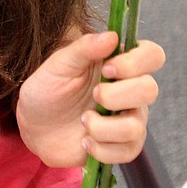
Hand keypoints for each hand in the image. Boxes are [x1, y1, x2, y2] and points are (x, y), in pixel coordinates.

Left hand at [16, 30, 164, 167]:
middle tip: (94, 95)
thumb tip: (111, 36)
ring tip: (84, 121)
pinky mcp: (122, 146)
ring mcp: (129, 118)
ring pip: (136, 126)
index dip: (136, 62)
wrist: (34, 126)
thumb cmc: (48, 88)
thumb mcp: (59, 64)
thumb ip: (84, 48)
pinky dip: (102, 149)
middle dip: (118, 96)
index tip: (107, 69)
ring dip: (104, 127)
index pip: (152, 55)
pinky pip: (128, 151)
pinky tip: (85, 141)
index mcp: (119, 63)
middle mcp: (130, 90)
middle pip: (150, 89)